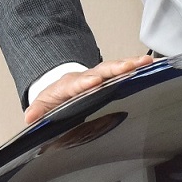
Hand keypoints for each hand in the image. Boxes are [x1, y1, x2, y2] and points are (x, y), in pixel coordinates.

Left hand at [23, 55, 153, 123]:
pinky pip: (123, 70)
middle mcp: (86, 77)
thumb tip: (31, 118)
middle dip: (115, 68)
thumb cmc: (55, 99)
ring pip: (115, 68)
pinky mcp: (109, 77)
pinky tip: (150, 65)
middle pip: (102, 71)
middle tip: (129, 67)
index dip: (86, 82)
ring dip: (130, 65)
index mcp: (69, 86)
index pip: (78, 83)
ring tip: (146, 63)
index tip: (95, 81)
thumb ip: (38, 112)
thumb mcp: (43, 106)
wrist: (61, 88)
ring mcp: (99, 75)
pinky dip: (136, 67)